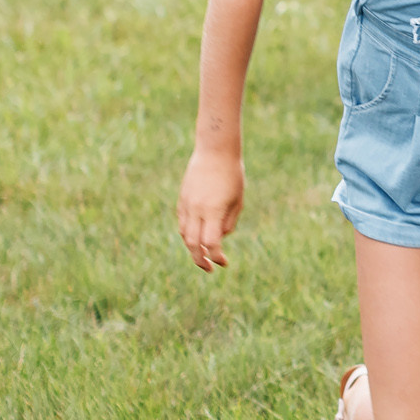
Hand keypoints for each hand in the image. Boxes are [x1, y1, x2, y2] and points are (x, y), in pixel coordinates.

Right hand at [177, 147, 245, 270]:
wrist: (215, 151)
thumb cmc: (232, 175)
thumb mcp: (237, 200)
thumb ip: (228, 222)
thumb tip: (219, 239)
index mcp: (213, 210)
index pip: (211, 243)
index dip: (216, 257)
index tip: (223, 263)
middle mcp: (196, 209)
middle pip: (193, 244)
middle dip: (200, 260)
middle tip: (209, 268)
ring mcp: (186, 204)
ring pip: (184, 234)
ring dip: (192, 247)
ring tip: (203, 254)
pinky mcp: (182, 198)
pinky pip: (182, 222)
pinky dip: (188, 233)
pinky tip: (197, 237)